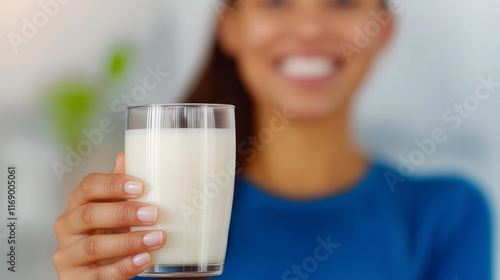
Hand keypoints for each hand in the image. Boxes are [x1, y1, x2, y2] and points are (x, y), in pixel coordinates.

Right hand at [53, 152, 166, 279]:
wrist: (96, 272)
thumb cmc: (106, 235)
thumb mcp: (112, 209)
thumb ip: (117, 187)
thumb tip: (127, 155)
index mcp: (78, 204)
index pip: (88, 187)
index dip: (113, 185)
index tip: (140, 187)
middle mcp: (67, 228)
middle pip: (89, 214)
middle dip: (123, 213)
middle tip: (153, 214)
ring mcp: (68, 255)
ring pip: (94, 246)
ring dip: (129, 241)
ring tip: (156, 238)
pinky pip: (99, 275)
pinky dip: (124, 266)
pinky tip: (144, 259)